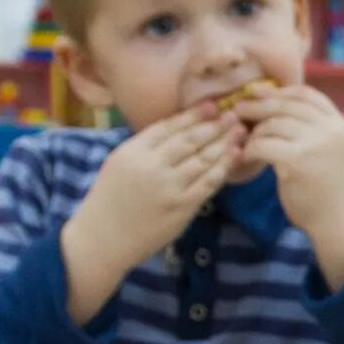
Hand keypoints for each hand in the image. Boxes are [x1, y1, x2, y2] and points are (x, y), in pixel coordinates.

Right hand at [59, 106, 241, 320]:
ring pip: (203, 160)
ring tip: (239, 132)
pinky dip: (223, 168)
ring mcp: (169, 187)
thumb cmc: (110, 199)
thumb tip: (178, 129)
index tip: (211, 105)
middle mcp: (152, 165)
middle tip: (234, 115)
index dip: (193, 115)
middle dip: (215, 126)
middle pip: (190, 140)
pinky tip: (235, 157)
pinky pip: (208, 183)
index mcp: (133, 151)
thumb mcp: (119, 162)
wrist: (103, 237)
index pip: (168, 126)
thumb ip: (145, 146)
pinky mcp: (182, 207)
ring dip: (224, 144)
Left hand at [232, 81, 343, 287]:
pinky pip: (263, 144)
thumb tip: (273, 104)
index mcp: (338, 123)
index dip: (280, 91)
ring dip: (254, 132)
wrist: (339, 220)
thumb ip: (311, 128)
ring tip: (247, 141)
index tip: (259, 93)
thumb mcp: (328, 149)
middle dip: (259, 106)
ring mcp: (314, 144)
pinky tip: (247, 156)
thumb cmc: (329, 187)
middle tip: (239, 109)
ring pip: (272, 124)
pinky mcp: (297, 161)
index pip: (306, 94)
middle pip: (286, 105)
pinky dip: (250, 149)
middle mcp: (329, 129)